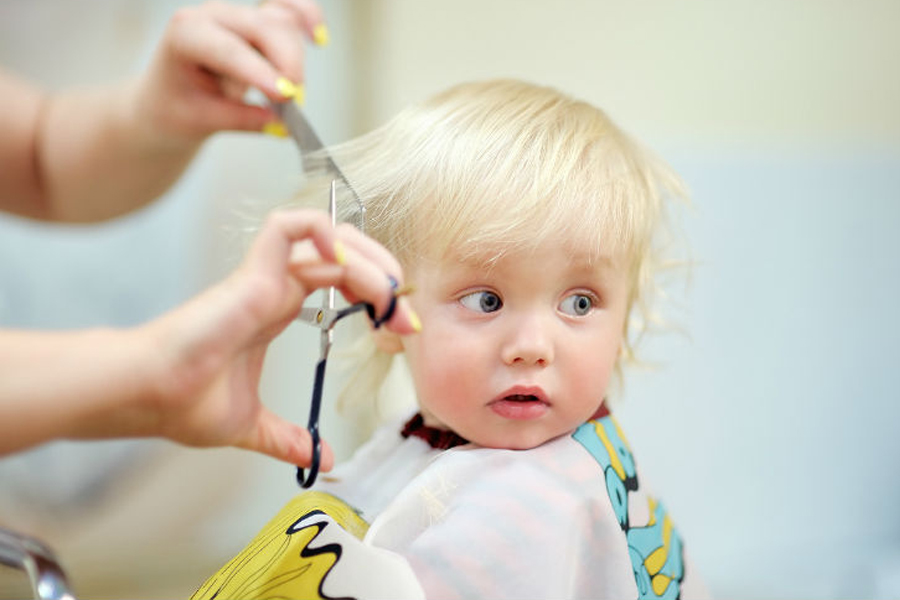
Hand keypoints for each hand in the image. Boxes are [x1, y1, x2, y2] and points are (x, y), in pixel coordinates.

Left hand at [135, 0, 325, 142]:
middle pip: (263, 27)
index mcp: (186, 35)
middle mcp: (213, 16)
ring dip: (294, 58)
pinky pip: (289, 10)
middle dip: (286, 63)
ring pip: (281, 22)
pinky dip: (307, 17)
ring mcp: (238, 15)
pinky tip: (318, 38)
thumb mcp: (200, 121)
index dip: (259, 71)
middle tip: (294, 104)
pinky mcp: (258, 20)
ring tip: (289, 96)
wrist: (170, 97)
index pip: (228, 49)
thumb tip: (281, 125)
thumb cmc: (177, 107)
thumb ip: (240, 120)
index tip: (285, 96)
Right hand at [143, 209, 418, 468]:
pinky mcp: (252, 274)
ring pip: (328, 238)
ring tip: (388, 296)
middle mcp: (276, 287)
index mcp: (278, 308)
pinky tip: (346, 263)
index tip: (400, 328)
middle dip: (384, 274)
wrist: (148, 397)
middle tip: (405, 313)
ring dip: (369, 260)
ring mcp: (265, 276)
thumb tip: (321, 458)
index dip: (376, 294)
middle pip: (343, 253)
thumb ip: (287, 439)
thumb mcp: (253, 427)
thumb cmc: (184, 402)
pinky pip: (289, 227)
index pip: (340, 279)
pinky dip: (323, 231)